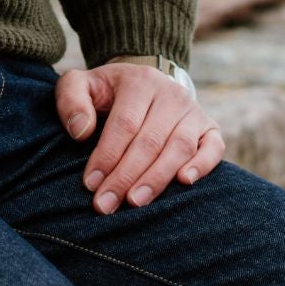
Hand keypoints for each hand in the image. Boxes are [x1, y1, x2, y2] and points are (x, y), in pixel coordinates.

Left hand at [55, 59, 224, 213]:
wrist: (144, 84)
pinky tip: (185, 182)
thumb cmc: (107, 92)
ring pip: (179, 147)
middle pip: (150, 140)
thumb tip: (80, 131)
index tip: (91, 184)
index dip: (108, 155)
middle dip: (126, 176)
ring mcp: (193, 111)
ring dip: (158, 178)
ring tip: (136, 201)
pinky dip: (202, 165)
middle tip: (107, 204)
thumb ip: (71, 99)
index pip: (124, 124)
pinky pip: (213, 148)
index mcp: (140, 81)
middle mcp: (171, 94)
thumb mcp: (81, 84)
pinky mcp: (210, 128)